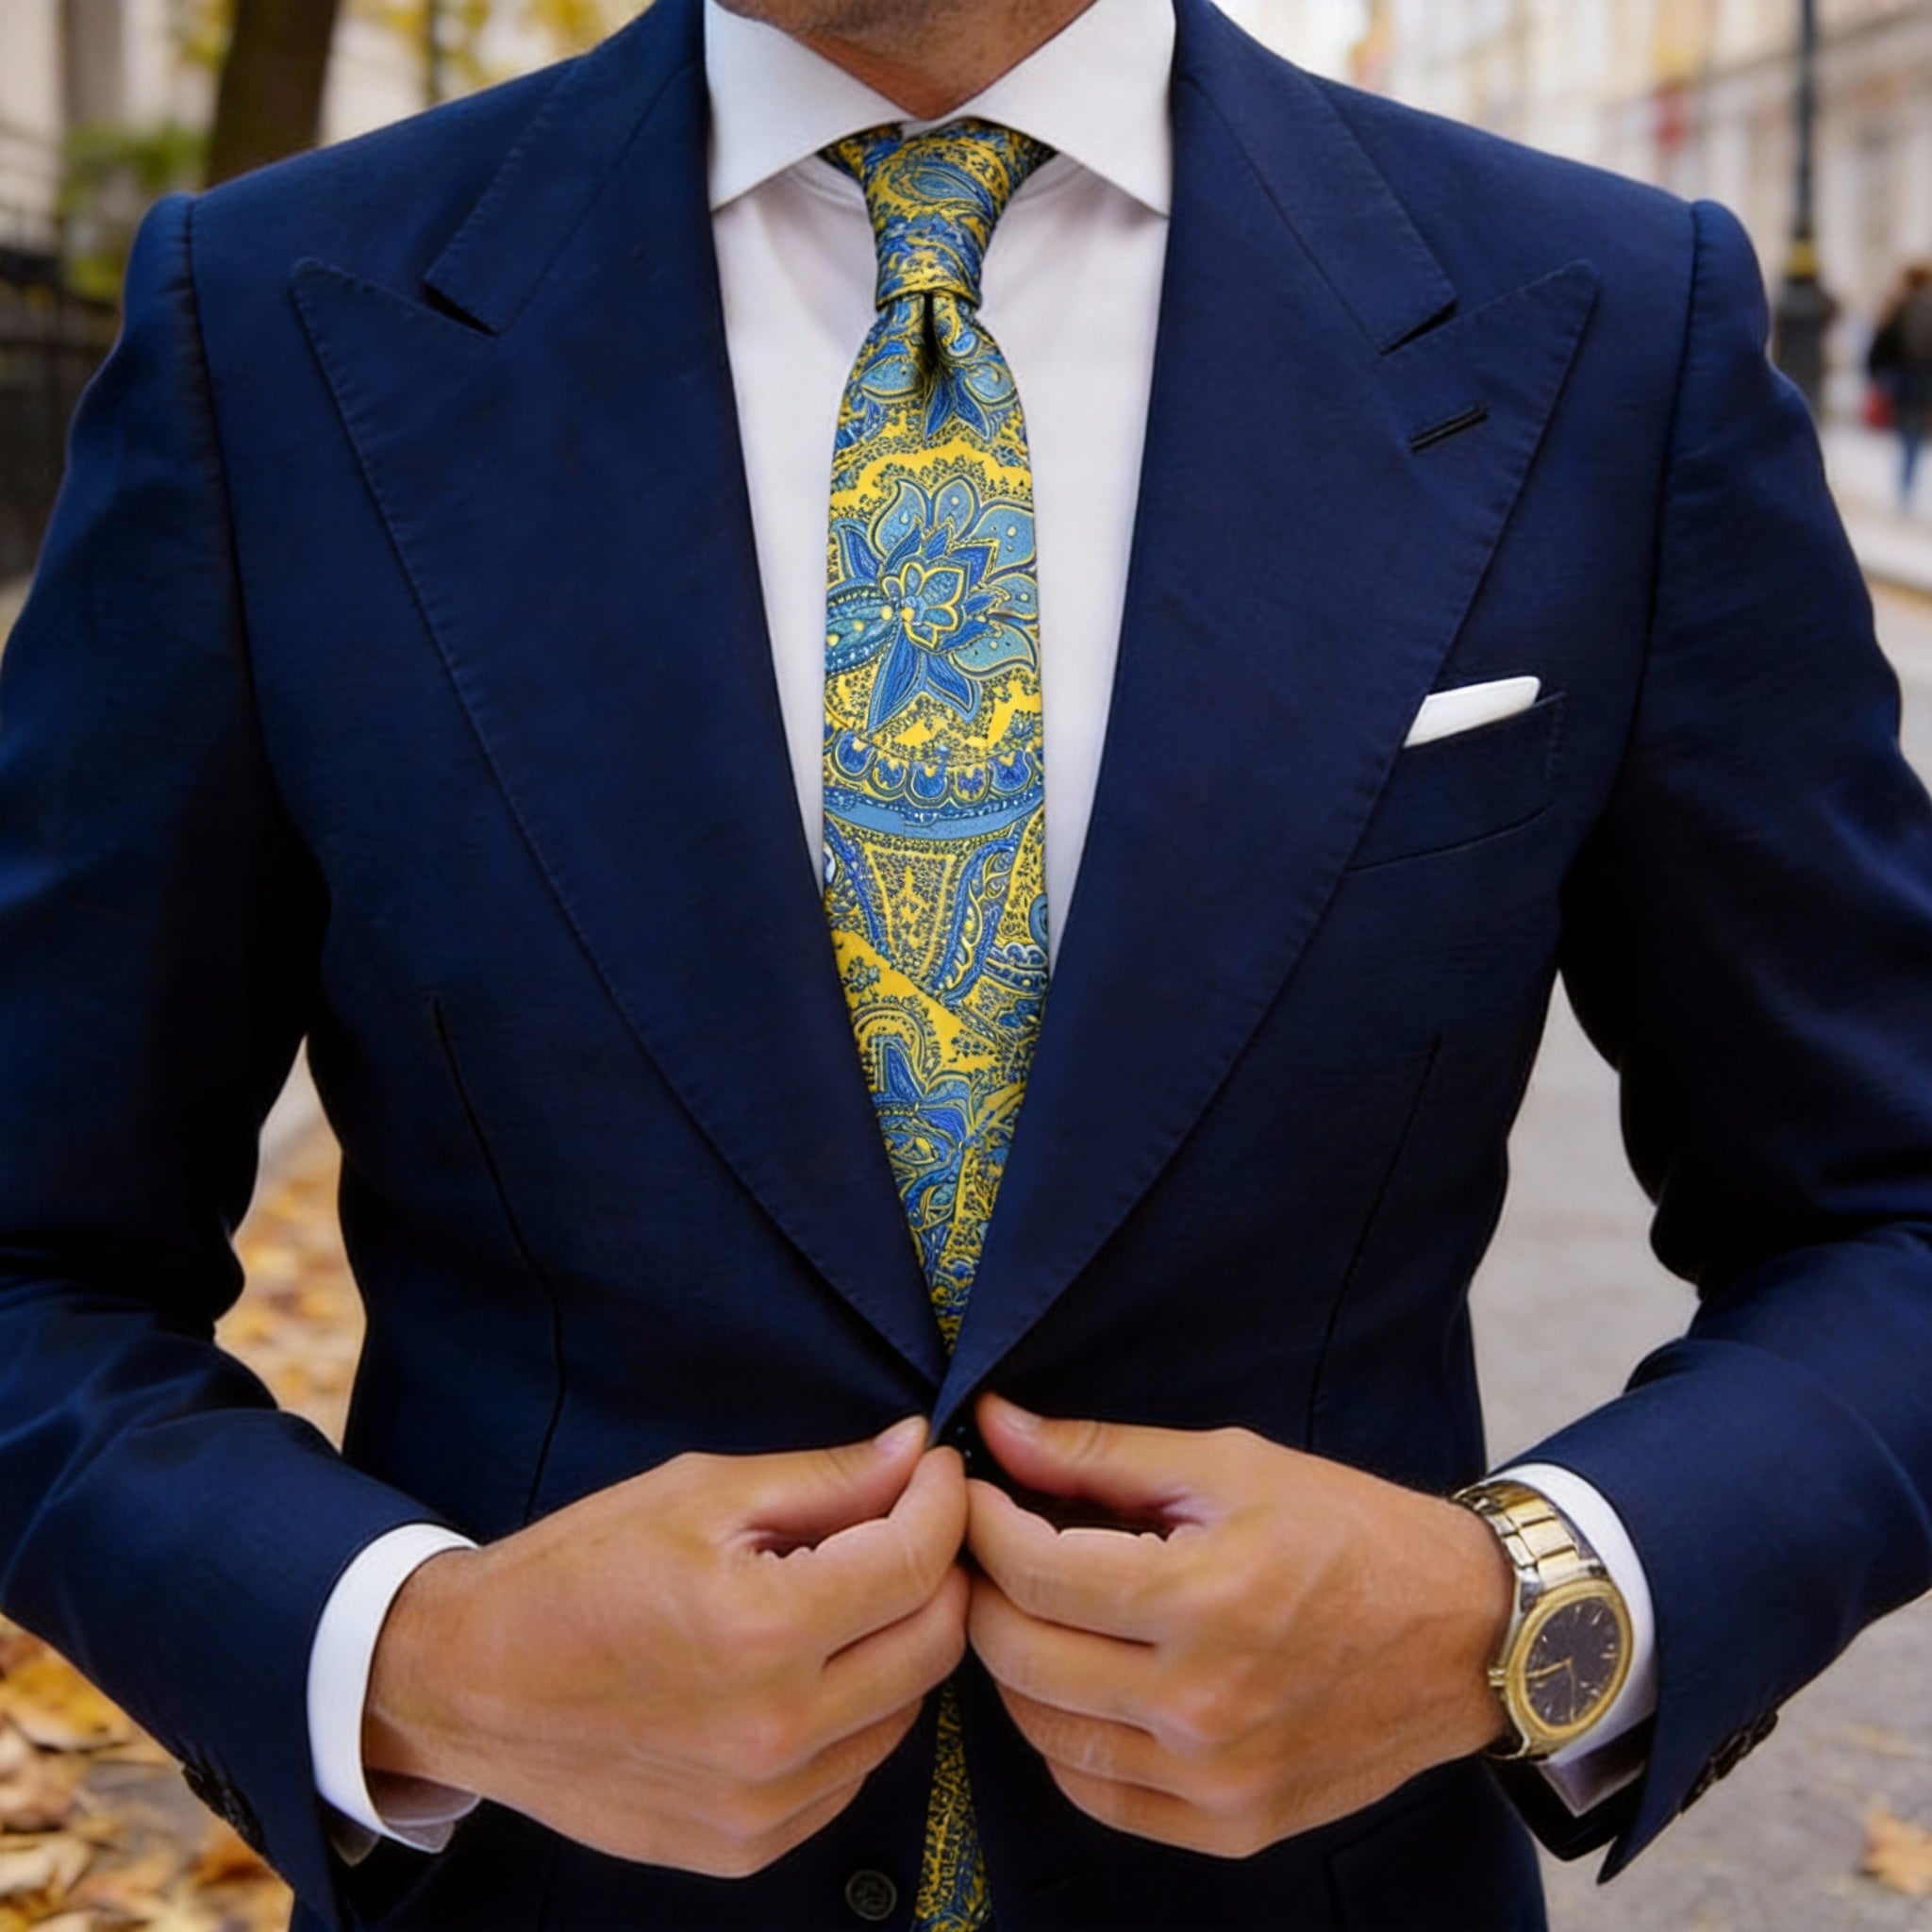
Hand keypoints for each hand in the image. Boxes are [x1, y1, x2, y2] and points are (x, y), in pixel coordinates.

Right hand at [364, 1417, 967, 1876]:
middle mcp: (776, 1730)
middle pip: (934, 1643)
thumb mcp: (698, 1493)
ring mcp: (764, 1803)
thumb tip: (915, 1452)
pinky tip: (808, 1665)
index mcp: (762, 1629)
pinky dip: (855, 1712)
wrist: (468, 1685)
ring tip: (848, 1592)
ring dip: (900, 1642)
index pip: (916, 1562)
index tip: (936, 1470)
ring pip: (905, 1711)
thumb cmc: (575, 1572)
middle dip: (940, 1569)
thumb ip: (824, 1479)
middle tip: (909, 1522)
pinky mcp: (748, 1846)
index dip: (943, 1501)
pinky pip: (852, 1770)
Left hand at [964, 1393, 1512, 1857]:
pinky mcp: (1231, 1826)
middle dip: (983, 1588)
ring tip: (1029, 1607)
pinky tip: (1077, 1681)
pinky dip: (1064, 1737)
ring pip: (1044, 1732)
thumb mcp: (1229, 1464)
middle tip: (988, 1546)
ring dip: (1015, 1664)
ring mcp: (1216, 1779)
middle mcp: (1204, 1704)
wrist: (1465, 1634)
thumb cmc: (1350, 1531)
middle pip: (1021, 1655)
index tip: (972, 1491)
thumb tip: (997, 1425)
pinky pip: (1097, 1793)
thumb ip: (1100, 1453)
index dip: (982, 1522)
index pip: (1034, 1570)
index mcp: (1205, 1599)